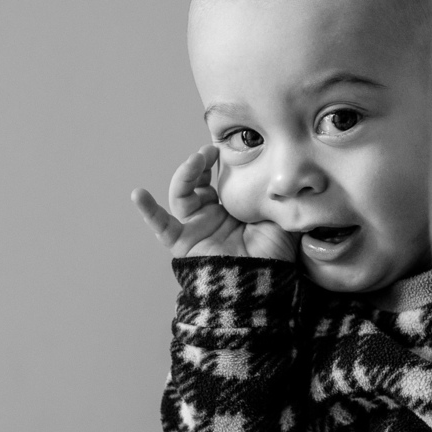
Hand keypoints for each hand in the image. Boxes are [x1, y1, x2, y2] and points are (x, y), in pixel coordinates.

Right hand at [130, 145, 295, 259]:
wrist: (263, 285)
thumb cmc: (274, 257)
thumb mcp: (283, 218)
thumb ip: (282, 198)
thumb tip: (293, 175)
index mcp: (234, 209)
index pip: (221, 178)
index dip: (220, 161)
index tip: (226, 145)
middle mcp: (212, 216)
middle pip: (198, 181)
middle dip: (201, 162)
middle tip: (211, 150)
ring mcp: (196, 227)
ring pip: (182, 193)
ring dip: (185, 174)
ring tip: (195, 160)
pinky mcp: (183, 243)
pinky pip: (161, 225)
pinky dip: (148, 210)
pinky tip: (138, 194)